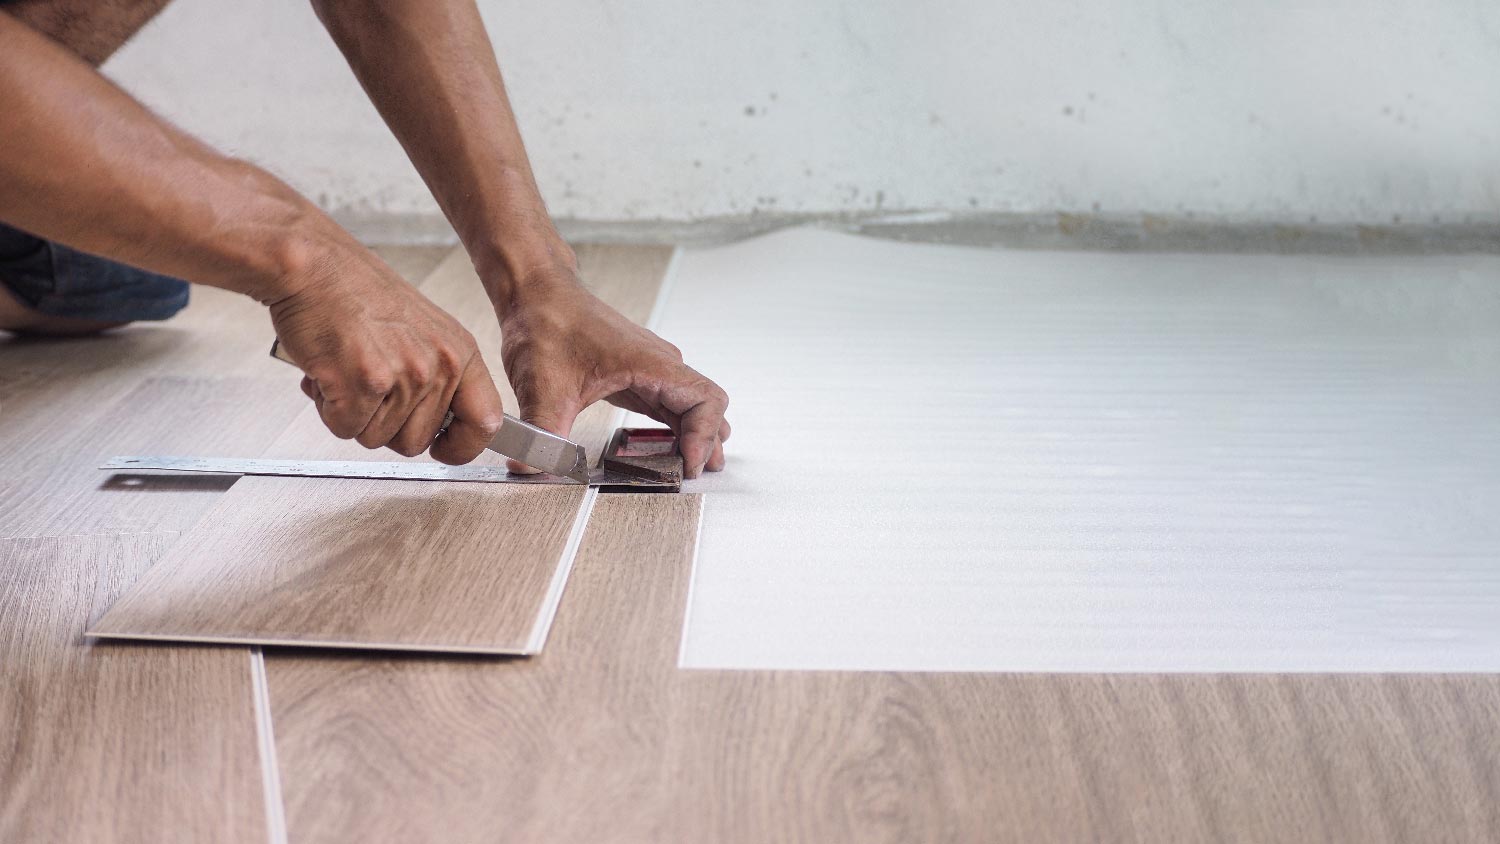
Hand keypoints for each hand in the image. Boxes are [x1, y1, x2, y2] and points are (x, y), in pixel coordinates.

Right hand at [268, 242, 504, 463]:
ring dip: (352, 414)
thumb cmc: (354, 292)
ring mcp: (403, 376)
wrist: (311, 265)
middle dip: (383, 424)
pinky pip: (345, 428)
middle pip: (415, 442)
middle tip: (366, 387)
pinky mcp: (364, 384)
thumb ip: (434, 375)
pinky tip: (328, 373)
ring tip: (346, 371)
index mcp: (459, 351)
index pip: (486, 422)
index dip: (462, 446)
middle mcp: (438, 365)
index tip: (443, 449)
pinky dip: (328, 409)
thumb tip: (436, 427)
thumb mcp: (420, 329)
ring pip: (375, 438)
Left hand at [497, 268, 729, 477]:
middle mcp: (659, 363)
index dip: (704, 437)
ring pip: (692, 405)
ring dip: (696, 435)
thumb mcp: (542, 387)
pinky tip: (671, 446)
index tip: (688, 465)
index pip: (705, 401)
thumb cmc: (547, 322)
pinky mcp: (638, 373)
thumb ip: (541, 434)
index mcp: (650, 363)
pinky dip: (678, 427)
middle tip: (693, 475)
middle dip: (706, 442)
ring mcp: (651, 367)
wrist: (536, 294)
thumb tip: (530, 467)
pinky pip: (671, 403)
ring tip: (692, 466)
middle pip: (705, 407)